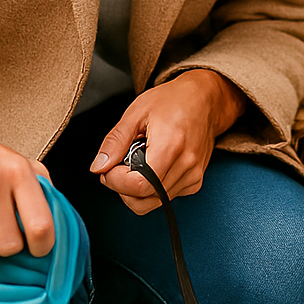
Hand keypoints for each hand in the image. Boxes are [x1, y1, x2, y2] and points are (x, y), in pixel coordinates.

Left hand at [90, 70, 245, 214]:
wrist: (205, 100)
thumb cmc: (172, 101)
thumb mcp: (136, 113)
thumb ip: (115, 142)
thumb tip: (98, 167)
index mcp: (171, 145)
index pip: (140, 185)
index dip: (116, 182)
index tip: (108, 169)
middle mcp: (186, 164)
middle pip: (144, 199)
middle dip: (123, 188)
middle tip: (118, 166)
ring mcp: (193, 175)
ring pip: (154, 202)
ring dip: (137, 188)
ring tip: (138, 162)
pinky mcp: (195, 182)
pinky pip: (165, 198)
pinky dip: (152, 188)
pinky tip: (152, 166)